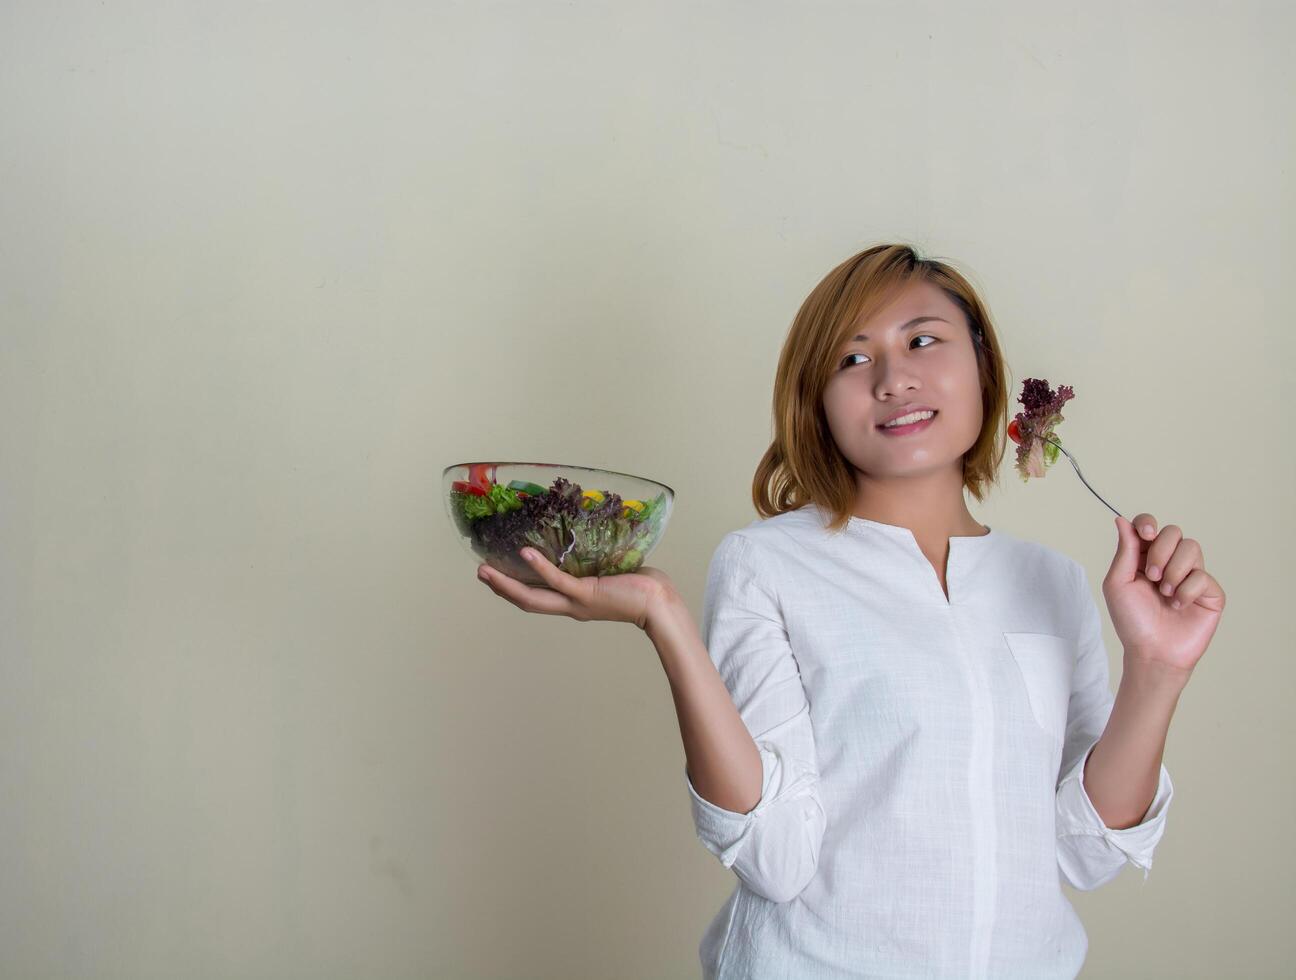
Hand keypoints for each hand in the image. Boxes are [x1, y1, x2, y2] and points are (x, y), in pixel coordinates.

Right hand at [476, 548, 678, 629]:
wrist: (660, 605)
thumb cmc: (643, 588)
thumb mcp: (612, 572)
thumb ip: (597, 562)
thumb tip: (594, 538)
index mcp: (576, 602)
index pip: (539, 596)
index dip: (516, 588)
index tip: (497, 575)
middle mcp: (571, 606)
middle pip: (527, 601)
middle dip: (501, 589)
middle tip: (480, 573)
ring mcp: (577, 602)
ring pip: (533, 598)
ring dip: (507, 585)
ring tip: (485, 571)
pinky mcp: (586, 594)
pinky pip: (557, 580)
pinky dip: (539, 567)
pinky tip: (524, 553)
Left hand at [1103, 513, 1225, 676]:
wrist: (1152, 651)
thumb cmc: (1132, 620)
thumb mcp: (1118, 583)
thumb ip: (1125, 550)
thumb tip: (1121, 520)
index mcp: (1145, 558)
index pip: (1150, 526)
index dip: (1148, 523)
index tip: (1145, 533)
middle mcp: (1170, 562)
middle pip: (1173, 532)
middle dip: (1160, 551)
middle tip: (1151, 576)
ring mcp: (1192, 575)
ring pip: (1192, 547)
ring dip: (1173, 571)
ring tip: (1165, 594)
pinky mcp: (1210, 592)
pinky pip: (1202, 576)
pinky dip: (1186, 592)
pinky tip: (1178, 606)